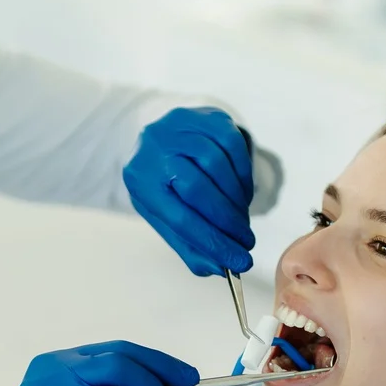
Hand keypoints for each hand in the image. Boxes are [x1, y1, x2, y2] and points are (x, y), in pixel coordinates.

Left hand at [124, 107, 256, 276]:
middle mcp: (154, 147)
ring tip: (241, 219)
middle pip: (197, 188)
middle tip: (246, 242)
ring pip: (217, 165)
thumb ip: (191, 246)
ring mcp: (181, 126)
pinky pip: (234, 146)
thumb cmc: (167, 185)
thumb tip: (220, 269)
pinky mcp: (207, 116)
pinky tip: (242, 193)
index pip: (178, 217)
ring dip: (236, 200)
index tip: (239, 262)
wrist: (167, 140)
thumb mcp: (168, 217)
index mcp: (139, 178)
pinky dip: (243, 176)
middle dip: (227, 222)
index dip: (212, 242)